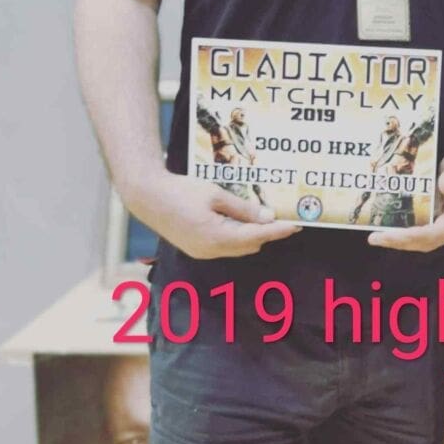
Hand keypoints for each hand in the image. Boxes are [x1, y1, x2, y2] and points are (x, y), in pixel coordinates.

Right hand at [122, 170, 300, 259]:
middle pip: (249, 246)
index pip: (256, 237)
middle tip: (284, 218)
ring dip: (252, 235)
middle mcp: (210, 250)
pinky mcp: (196, 248)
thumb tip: (267, 217)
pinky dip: (238, 236)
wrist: (147, 197)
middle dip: (267, 233)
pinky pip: (224, 246)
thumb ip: (243, 208)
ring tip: (266, 218)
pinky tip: (243, 221)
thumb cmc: (181, 192)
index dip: (278, 231)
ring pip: (237, 247)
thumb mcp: (216, 195)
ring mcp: (202, 252)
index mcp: (217, 237)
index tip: (296, 225)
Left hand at [368, 147, 443, 252]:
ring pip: (419, 241)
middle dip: (399, 242)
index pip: (437, 232)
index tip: (394, 235)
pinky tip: (383, 228)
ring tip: (375, 237)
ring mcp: (442, 226)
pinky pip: (416, 233)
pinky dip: (400, 233)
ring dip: (397, 241)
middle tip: (375, 238)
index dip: (414, 236)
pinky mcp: (433, 222)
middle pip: (425, 242)